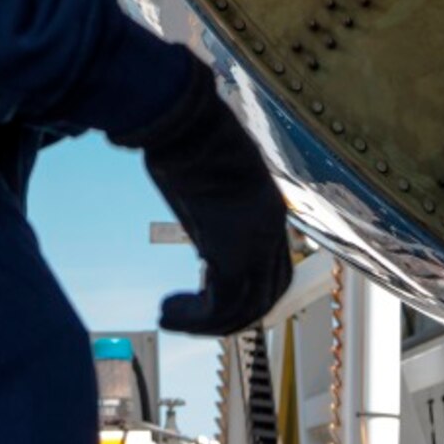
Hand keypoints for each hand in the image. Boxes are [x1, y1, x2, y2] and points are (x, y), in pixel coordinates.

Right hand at [122, 54, 290, 336]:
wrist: (187, 120)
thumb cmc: (190, 136)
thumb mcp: (208, 178)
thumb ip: (215, 208)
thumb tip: (203, 220)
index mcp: (269, 209)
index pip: (274, 270)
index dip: (249, 293)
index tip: (210, 296)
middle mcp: (271, 230)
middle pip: (267, 295)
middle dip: (231, 316)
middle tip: (190, 317)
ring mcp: (258, 241)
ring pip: (246, 307)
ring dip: (206, 323)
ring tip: (169, 315)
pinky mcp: (235, 251)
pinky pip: (223, 304)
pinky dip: (196, 319)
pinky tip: (169, 311)